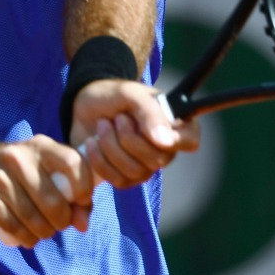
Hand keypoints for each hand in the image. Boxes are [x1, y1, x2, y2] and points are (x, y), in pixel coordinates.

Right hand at [0, 134, 93, 248]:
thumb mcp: (50, 173)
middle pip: (51, 199)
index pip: (72, 162)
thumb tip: (82, 225)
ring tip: (45, 232)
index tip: (82, 201)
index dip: (83, 187)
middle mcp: (18, 156)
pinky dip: (25, 237)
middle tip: (60, 225)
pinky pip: (11, 225)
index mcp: (41, 146)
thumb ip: (75, 196)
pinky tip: (29, 237)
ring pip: (31, 216)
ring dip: (44, 232)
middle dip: (62, 221)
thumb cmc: (27, 175)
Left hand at [70, 79, 200, 188]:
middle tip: (118, 117)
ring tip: (102, 125)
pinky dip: (100, 160)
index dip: (175, 140)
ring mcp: (146, 166)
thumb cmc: (112, 95)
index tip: (152, 132)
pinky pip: (119, 181)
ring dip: (111, 145)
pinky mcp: (126, 178)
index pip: (191, 140)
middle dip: (129, 138)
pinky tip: (92, 142)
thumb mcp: (130, 93)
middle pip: (158, 159)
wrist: (83, 107)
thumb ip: (150, 112)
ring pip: (136, 171)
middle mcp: (165, 148)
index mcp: (174, 122)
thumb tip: (165, 141)